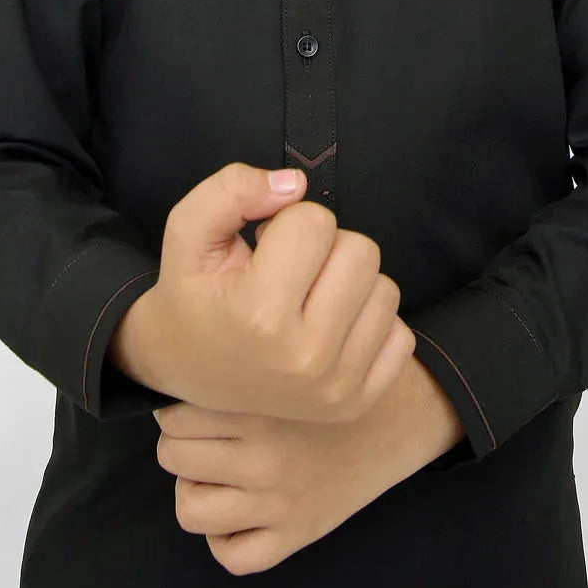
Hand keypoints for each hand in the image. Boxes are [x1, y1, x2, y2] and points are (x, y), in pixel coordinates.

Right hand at [133, 162, 416, 424]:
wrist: (187, 372)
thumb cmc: (191, 295)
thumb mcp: (188, 232)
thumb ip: (232, 190)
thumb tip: (296, 184)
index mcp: (259, 314)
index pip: (315, 221)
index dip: (287, 223)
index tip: (263, 249)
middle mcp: (304, 357)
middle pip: (361, 251)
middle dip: (325, 247)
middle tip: (288, 272)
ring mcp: (336, 387)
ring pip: (385, 288)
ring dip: (348, 283)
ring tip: (307, 299)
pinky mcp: (358, 403)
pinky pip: (400, 333)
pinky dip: (367, 323)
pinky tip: (328, 329)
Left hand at [152, 367, 426, 575]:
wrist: (402, 413)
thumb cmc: (341, 372)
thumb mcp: (292, 350)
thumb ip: (243, 356)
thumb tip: (186, 351)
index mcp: (260, 405)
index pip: (173, 414)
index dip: (175, 405)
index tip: (192, 401)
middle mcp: (264, 456)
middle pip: (173, 457)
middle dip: (181, 443)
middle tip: (205, 435)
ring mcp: (278, 502)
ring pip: (190, 510)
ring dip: (196, 490)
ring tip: (216, 472)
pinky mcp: (297, 534)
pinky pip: (233, 556)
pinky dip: (226, 538)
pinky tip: (240, 511)